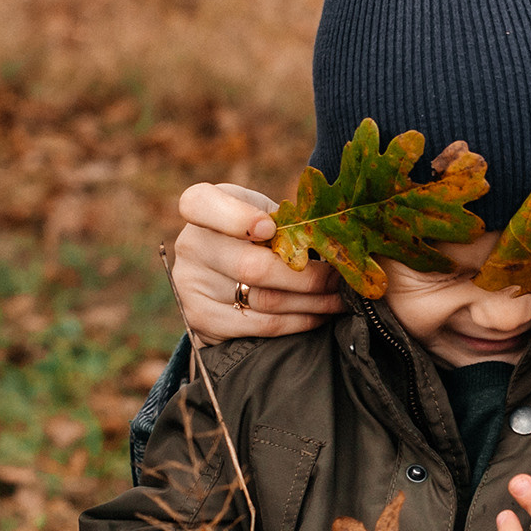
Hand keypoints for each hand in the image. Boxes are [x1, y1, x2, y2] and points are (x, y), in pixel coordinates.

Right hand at [171, 181, 342, 344]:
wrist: (222, 276)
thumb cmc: (252, 236)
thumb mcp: (262, 213)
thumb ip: (284, 219)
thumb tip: (333, 239)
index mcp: (200, 205)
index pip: (201, 205)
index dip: (237, 218)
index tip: (269, 229)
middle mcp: (190, 244)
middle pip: (252, 267)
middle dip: (308, 276)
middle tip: (340, 277)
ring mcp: (191, 285)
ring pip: (265, 300)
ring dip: (312, 302)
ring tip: (340, 297)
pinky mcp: (202, 319)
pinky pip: (262, 325)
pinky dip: (299, 321)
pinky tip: (320, 314)